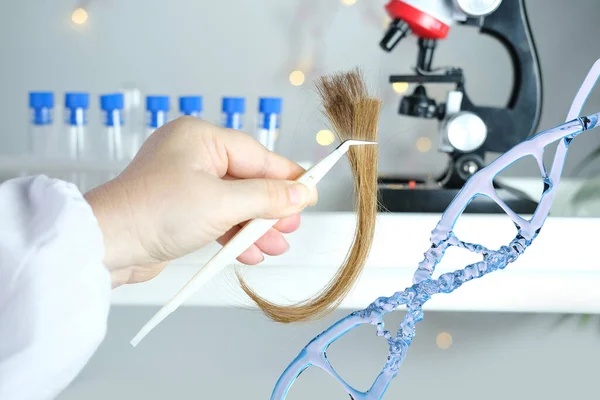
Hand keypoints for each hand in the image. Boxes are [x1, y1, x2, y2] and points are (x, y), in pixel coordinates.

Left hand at [84, 117, 317, 287]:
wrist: (108, 246)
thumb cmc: (153, 212)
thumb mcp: (222, 203)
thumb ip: (267, 197)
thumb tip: (300, 193)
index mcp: (200, 138)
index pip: (256, 155)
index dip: (286, 176)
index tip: (310, 192)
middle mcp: (192, 156)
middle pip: (247, 179)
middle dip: (271, 207)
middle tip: (292, 225)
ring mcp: (185, 183)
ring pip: (234, 201)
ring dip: (255, 226)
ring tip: (276, 245)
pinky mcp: (180, 208)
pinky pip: (217, 216)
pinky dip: (234, 234)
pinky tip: (251, 252)